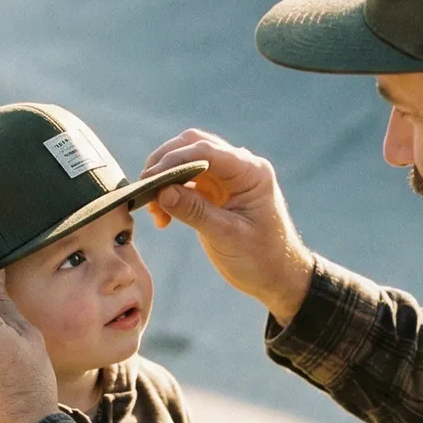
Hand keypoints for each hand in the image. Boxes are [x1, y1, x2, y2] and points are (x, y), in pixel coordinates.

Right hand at [142, 130, 313, 326]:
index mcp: (251, 172)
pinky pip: (186, 181)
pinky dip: (170, 193)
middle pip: (193, 145)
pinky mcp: (215, 191)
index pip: (206, 150)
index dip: (174, 160)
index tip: (150, 180)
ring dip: (165, 179)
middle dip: (165, 163)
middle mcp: (239, 167)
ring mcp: (227, 178)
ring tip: (153, 209)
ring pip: (186, 161)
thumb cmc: (261, 258)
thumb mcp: (227, 237)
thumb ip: (196, 212)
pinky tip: (162, 217)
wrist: (277, 276)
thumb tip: (162, 192)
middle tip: (145, 189)